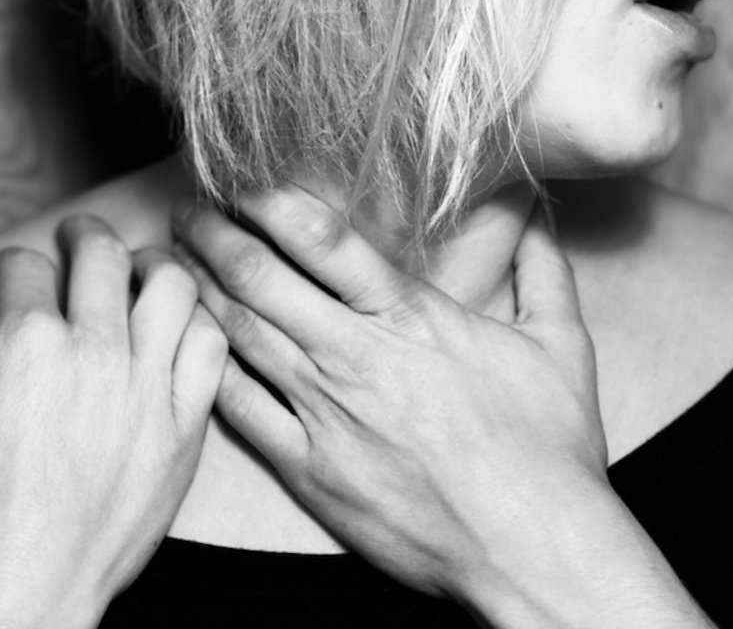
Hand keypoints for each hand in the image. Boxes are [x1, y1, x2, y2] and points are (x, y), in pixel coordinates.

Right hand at [0, 215, 225, 628]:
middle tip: (80, 234)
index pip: (26, 266)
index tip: (14, 273)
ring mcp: (146, 389)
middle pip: (103, 255)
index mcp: (24, 346)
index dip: (13, 264)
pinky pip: (212, 347)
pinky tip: (183, 323)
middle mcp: (94, 354)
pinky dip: (200, 322)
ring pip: (174, 285)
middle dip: (84, 233)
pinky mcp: (184, 427)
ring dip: (156, 263)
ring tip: (143, 266)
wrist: (19, 595)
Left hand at [170, 187, 607, 604]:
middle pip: (263, 280)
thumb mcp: (562, 345)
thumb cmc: (549, 448)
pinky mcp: (311, 470)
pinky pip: (241, 410)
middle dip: (215, 237)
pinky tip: (186, 344)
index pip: (325, 241)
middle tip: (186, 210)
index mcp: (412, 318)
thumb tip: (540, 218)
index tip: (244, 180)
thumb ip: (543, 272)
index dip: (273, 201)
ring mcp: (327, 415)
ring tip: (170, 261)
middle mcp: (356, 356)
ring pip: (241, 336)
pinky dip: (207, 370)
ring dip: (200, 291)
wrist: (532, 552)